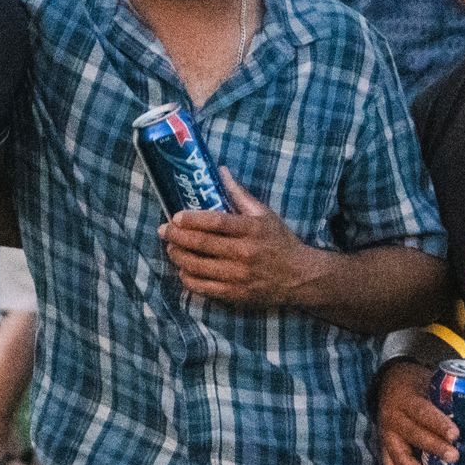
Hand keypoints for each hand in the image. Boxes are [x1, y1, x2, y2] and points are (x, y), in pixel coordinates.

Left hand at [158, 168, 317, 307]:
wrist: (300, 277)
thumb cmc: (280, 241)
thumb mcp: (264, 214)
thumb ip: (239, 194)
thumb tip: (220, 170)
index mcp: (251, 229)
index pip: (216, 222)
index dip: (192, 219)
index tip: (175, 216)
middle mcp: (244, 253)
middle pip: (202, 244)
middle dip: (176, 236)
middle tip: (163, 230)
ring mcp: (239, 276)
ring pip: (197, 266)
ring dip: (178, 256)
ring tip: (170, 248)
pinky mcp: (236, 294)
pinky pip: (203, 288)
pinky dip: (188, 278)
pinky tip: (183, 270)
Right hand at [376, 359, 453, 464]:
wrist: (390, 384)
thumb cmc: (418, 387)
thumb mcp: (430, 383)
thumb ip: (447, 399)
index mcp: (406, 400)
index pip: (423, 412)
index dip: (438, 423)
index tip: (456, 434)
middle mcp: (393, 418)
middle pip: (413, 435)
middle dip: (434, 448)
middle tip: (455, 457)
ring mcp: (387, 436)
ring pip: (400, 456)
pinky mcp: (385, 449)